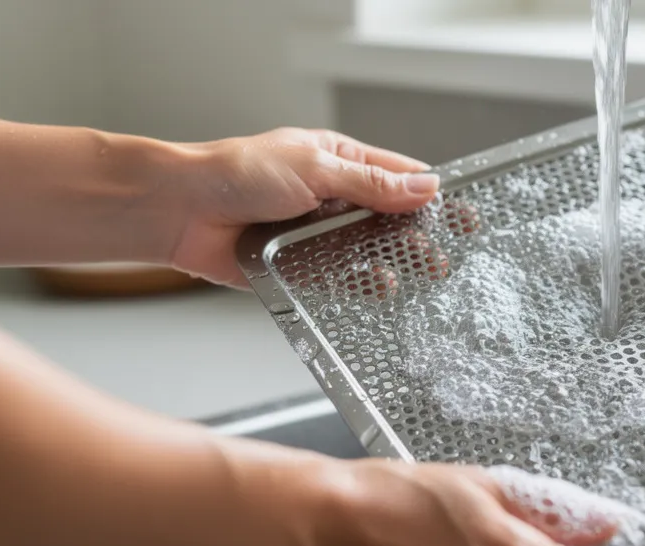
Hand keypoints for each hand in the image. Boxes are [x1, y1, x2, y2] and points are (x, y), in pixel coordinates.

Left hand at [169, 128, 441, 287]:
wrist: (180, 212)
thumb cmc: (235, 174)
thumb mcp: (316, 167)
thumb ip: (373, 183)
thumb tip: (424, 186)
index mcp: (338, 160)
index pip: (398, 176)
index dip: (432, 194)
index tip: (463, 213)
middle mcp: (331, 197)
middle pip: (389, 219)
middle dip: (419, 236)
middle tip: (444, 254)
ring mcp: (317, 233)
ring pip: (368, 252)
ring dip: (394, 262)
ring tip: (421, 273)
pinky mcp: (301, 267)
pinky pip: (340, 279)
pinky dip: (362, 284)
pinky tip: (381, 287)